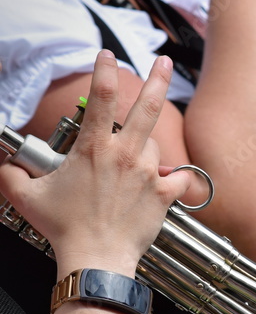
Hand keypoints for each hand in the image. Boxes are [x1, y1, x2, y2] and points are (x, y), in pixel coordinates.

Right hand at [0, 51, 190, 275]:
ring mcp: (148, 173)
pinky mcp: (165, 194)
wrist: (96, 258)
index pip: (101, 97)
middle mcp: (125, 155)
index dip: (104, 70)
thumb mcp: (28, 197)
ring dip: (144, 149)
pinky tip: (170, 181)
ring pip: (153, 146)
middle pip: (148, 107)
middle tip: (164, 61)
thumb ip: (14, 175)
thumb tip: (7, 166)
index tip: (106, 55)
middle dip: (159, 78)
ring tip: (128, 168)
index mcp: (94, 149)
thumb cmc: (64, 228)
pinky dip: (176, 177)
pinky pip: (180, 178)